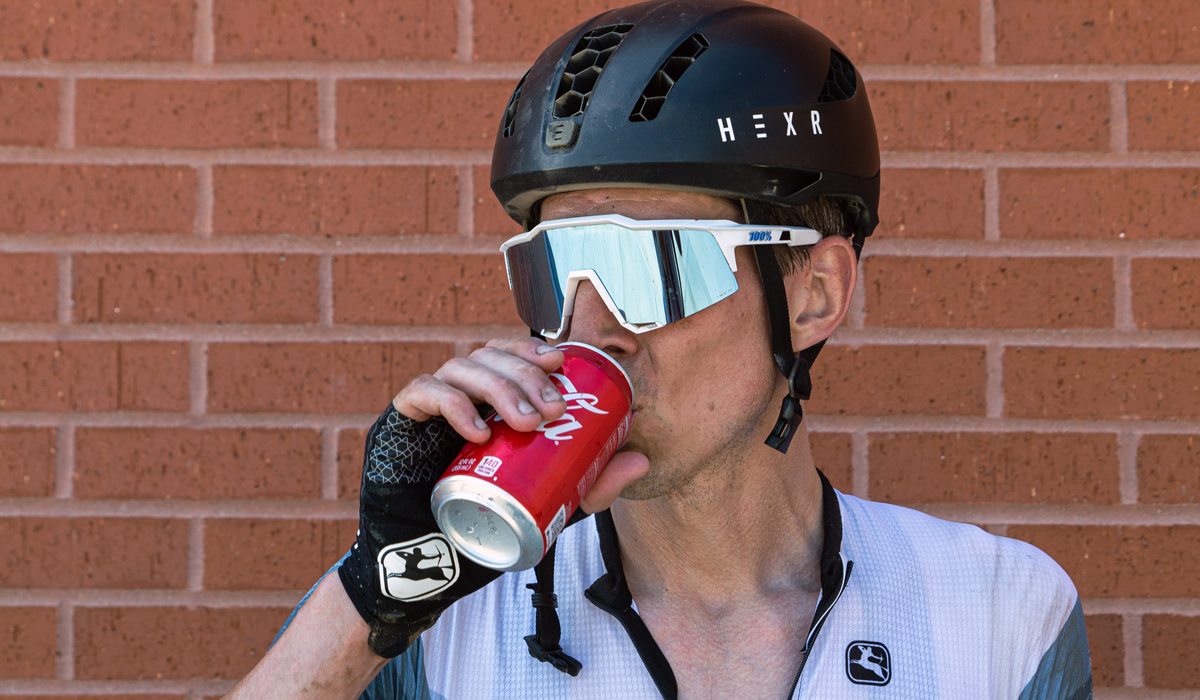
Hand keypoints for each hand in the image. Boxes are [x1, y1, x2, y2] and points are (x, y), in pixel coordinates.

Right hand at [339, 338, 646, 657]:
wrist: (429, 567)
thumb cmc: (487, 526)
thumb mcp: (551, 504)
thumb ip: (592, 485)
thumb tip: (641, 460)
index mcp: (489, 403)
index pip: (509, 355)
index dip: (533, 349)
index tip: (561, 362)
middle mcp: (460, 395)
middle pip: (490, 356)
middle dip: (526, 375)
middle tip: (553, 410)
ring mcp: (429, 407)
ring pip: (461, 366)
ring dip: (500, 387)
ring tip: (526, 423)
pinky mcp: (400, 422)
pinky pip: (422, 391)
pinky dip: (453, 403)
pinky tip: (478, 432)